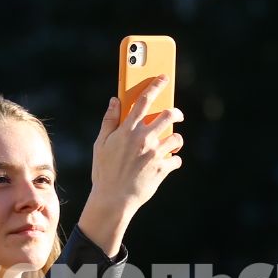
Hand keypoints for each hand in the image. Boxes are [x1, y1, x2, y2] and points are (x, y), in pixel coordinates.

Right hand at [84, 80, 184, 225]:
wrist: (113, 200)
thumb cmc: (104, 172)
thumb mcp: (100, 144)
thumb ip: (109, 121)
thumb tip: (114, 100)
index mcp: (127, 129)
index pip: (144, 100)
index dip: (155, 85)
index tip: (163, 78)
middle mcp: (144, 138)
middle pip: (168, 114)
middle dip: (175, 112)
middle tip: (176, 115)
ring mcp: (155, 153)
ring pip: (177, 137)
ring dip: (175, 139)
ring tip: (170, 143)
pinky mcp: (163, 168)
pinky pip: (176, 160)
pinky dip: (173, 161)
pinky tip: (166, 163)